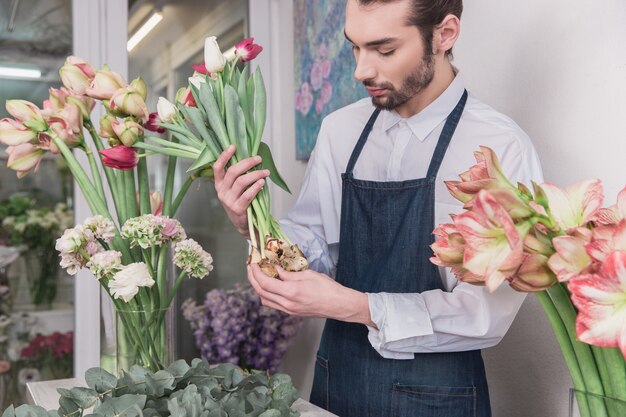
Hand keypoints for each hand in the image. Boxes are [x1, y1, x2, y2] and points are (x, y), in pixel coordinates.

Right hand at [213, 144, 269, 237]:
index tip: (233, 146)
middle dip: (247, 163)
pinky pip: (248, 194)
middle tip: (258, 159)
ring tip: (266, 172)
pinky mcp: (237, 208)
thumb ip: (237, 176)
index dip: (224, 156)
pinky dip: (256, 187)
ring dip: (255, 174)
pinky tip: (262, 182)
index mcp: (219, 184)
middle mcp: (221, 191)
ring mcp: (228, 201)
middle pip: (233, 172)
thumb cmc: (240, 201)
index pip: (217, 167)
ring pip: (242, 182)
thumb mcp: (234, 189)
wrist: (242, 223)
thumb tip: (250, 159)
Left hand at [247, 264, 374, 325]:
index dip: (255, 273)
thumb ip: (289, 274)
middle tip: (251, 269)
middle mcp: (287, 304)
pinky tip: (272, 286)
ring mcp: (289, 310)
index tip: (253, 264)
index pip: (265, 283)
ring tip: (260, 276)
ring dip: (259, 288)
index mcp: (291, 292)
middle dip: (253, 279)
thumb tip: (276, 270)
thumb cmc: (328, 288)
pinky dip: (268, 294)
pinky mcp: (292, 313)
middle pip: (261, 293)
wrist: (339, 305)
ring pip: (265, 300)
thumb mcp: (308, 275)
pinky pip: (274, 304)